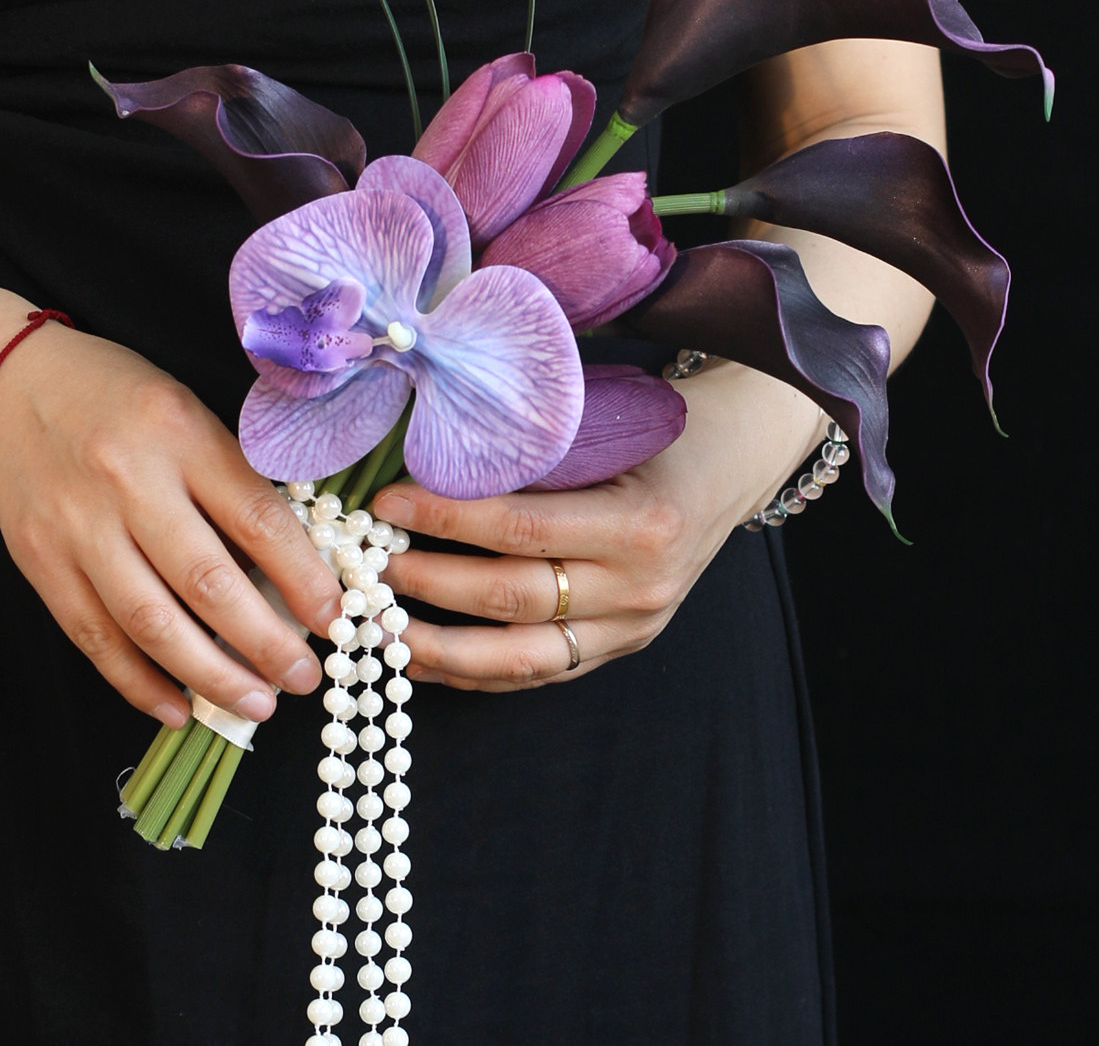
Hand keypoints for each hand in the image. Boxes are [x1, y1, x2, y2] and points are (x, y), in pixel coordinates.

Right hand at [0, 323, 342, 725]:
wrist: (3, 387)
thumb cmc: (119, 400)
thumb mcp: (189, 413)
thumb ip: (234, 480)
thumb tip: (291, 568)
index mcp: (181, 434)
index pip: (256, 518)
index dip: (303, 577)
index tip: (336, 618)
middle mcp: (128, 483)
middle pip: (208, 582)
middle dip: (265, 643)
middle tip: (303, 678)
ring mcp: (77, 528)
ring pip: (152, 622)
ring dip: (210, 676)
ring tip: (255, 704)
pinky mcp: (39, 564)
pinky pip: (94, 637)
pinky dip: (138, 682)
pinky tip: (178, 708)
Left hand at [371, 362, 824, 690]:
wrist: (733, 462)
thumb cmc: (662, 428)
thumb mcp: (609, 426)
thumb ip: (533, 449)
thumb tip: (426, 452)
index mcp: (641, 523)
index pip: (521, 528)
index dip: (445, 520)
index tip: (385, 502)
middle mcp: (640, 586)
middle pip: (513, 598)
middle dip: (428, 583)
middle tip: (366, 565)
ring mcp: (634, 627)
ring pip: (521, 657)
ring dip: (440, 647)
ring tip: (377, 628)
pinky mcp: (623, 648)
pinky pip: (539, 671)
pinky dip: (475, 673)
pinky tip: (423, 660)